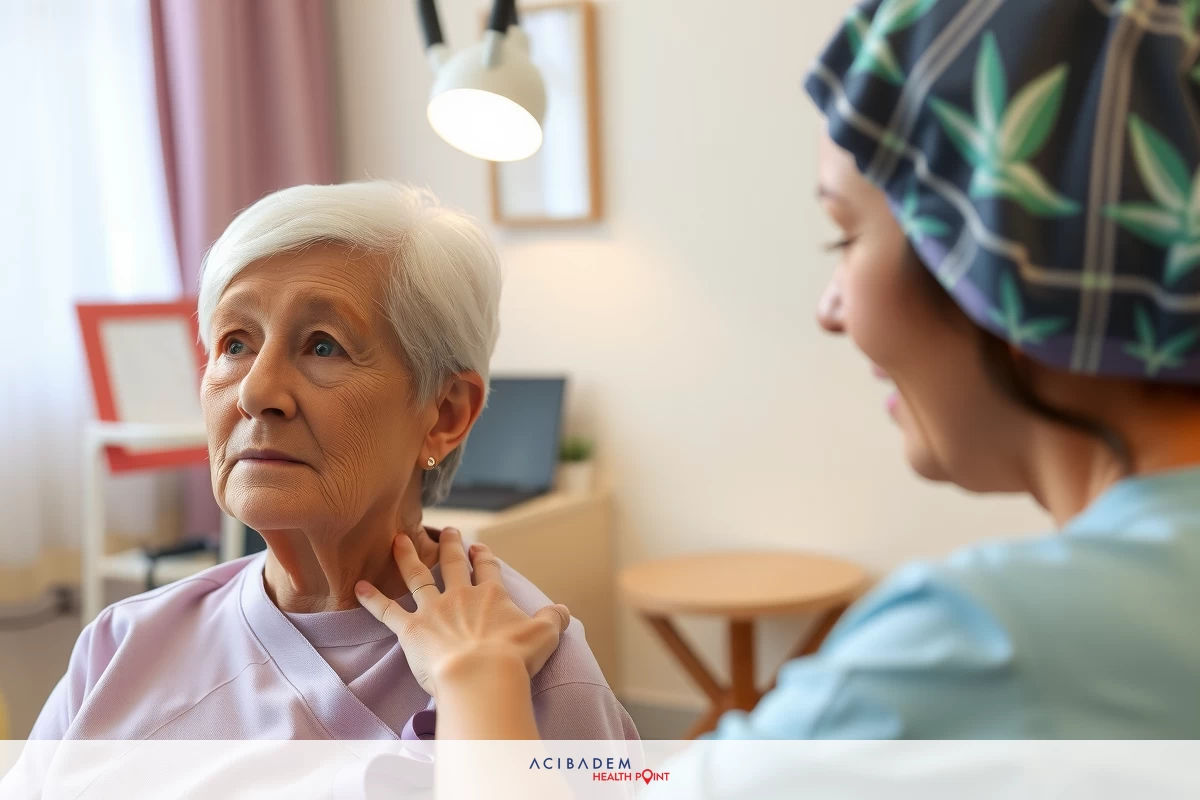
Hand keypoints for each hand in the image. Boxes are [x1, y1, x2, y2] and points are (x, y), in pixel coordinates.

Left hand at [354, 528, 570, 698]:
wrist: (482, 675)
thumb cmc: (515, 657)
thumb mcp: (545, 634)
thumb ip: (553, 619)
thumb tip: (563, 610)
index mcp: (492, 595)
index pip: (487, 570)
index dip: (483, 557)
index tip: (478, 547)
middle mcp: (461, 596)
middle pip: (453, 564)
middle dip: (450, 546)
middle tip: (447, 530)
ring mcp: (434, 611)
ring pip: (418, 577)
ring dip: (407, 557)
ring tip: (399, 539)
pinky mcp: (411, 630)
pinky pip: (388, 611)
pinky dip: (372, 599)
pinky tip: (358, 586)